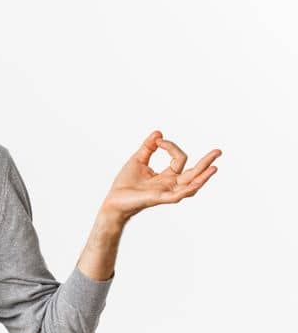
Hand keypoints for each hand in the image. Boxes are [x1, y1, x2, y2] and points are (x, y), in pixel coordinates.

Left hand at [101, 130, 220, 221]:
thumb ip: (148, 147)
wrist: (113, 200)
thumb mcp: (138, 160)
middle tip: (219, 151)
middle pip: (194, 173)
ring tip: (214, 168)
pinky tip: (197, 183)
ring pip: (191, 185)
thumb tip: (158, 133)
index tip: (158, 141)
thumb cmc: (125, 184)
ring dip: (203, 177)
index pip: (179, 159)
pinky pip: (178, 195)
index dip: (171, 146)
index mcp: (167, 176)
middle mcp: (171, 184)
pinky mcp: (160, 199)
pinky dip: (188, 189)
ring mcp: (167, 192)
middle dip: (206, 162)